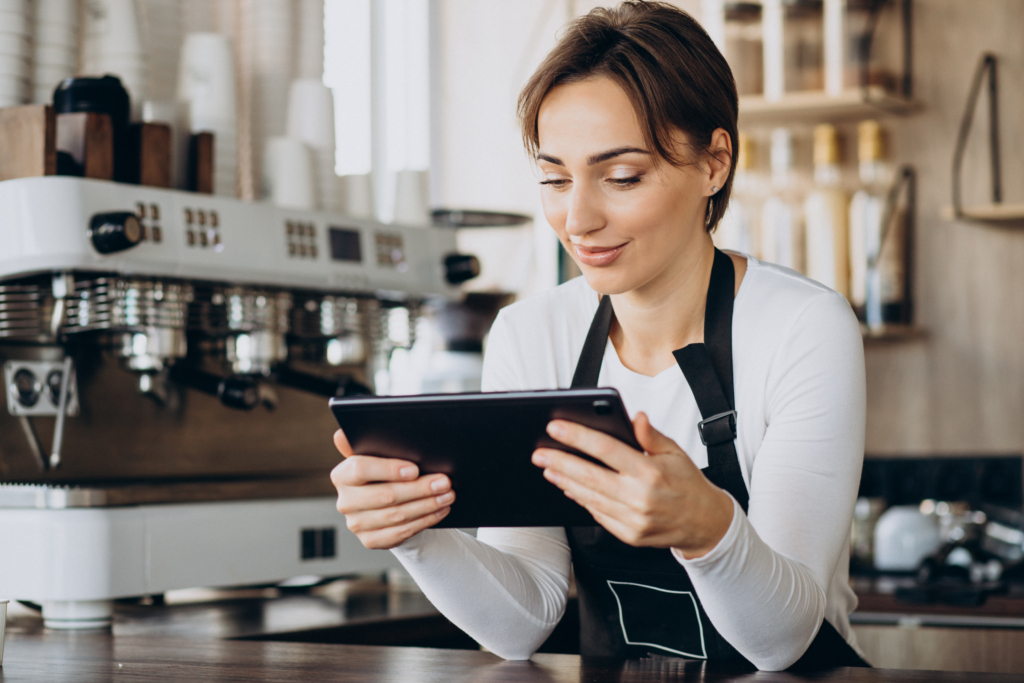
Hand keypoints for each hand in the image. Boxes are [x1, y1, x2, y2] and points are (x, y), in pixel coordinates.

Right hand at [330, 429, 453, 548]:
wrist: (386, 503)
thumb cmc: (385, 472)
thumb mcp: (378, 454)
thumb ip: (371, 442)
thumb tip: (345, 434)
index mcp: (342, 475)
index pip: (360, 469)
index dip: (388, 469)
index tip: (414, 469)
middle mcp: (345, 501)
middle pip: (385, 495)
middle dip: (419, 488)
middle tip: (444, 482)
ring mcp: (356, 523)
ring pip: (397, 515)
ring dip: (427, 505)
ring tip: (447, 495)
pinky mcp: (370, 540)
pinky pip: (401, 532)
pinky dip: (424, 520)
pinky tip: (439, 510)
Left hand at [531, 412, 733, 557]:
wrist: (704, 524)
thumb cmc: (688, 484)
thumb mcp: (675, 453)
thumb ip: (651, 435)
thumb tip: (634, 416)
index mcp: (650, 473)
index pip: (607, 450)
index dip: (579, 436)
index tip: (556, 427)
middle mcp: (640, 498)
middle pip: (590, 476)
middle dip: (560, 462)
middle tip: (539, 452)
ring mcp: (633, 520)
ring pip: (590, 498)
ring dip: (565, 482)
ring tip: (548, 468)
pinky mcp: (629, 535)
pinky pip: (598, 515)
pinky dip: (581, 500)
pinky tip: (569, 488)